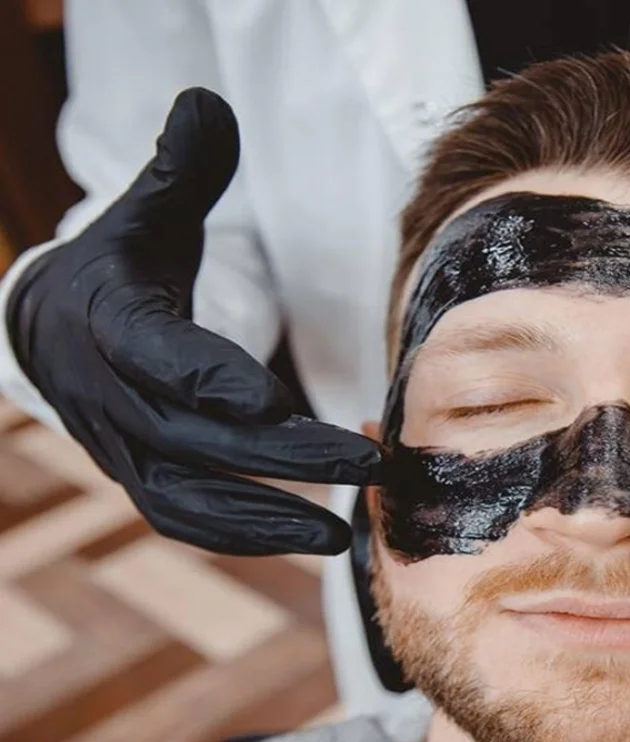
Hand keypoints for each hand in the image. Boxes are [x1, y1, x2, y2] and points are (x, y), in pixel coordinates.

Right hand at [6, 88, 379, 555]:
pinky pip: (185, 518)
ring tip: (341, 534)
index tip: (274, 400)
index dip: (212, 379)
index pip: (161, 357)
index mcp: (113, 323)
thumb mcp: (146, 214)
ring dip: (264, 519)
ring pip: (186, 496)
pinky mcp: (139, 477)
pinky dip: (243, 536)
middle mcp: (110, 395)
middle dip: (280, 455)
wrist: (53, 326)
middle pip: (195, 437)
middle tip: (365, 462)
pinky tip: (307, 541)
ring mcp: (120, 447)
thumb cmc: (120, 267)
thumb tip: (206, 101)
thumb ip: (183, 171)